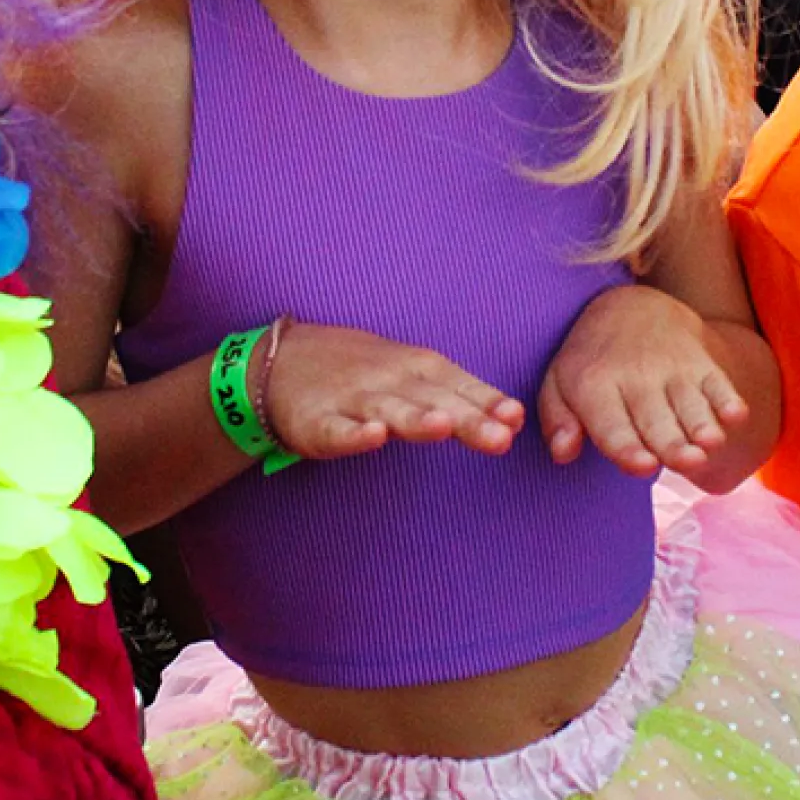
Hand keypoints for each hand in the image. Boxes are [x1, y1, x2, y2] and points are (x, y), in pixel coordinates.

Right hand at [258, 320, 523, 462]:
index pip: (458, 385)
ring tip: (444, 427)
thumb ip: (462, 397)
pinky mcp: (316, 422)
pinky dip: (354, 434)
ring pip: (389, 411)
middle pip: (433, 400)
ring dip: (416, 418)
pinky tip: (373, 437)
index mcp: (417, 368)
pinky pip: (337, 431)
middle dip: (468, 417)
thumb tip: (515, 419)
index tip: (516, 419)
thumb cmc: (365, 373)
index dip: (487, 402)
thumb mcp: (415, 376)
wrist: (283, 362)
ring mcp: (352, 400)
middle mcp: (389, 380)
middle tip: (501, 436)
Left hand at [537, 284, 750, 475]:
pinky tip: (735, 415)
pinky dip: (728, 399)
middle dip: (673, 443)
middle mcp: (636, 378)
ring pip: (691, 406)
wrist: (631, 307)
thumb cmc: (591, 362)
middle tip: (687, 461)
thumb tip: (563, 452)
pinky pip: (719, 383)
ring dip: (703, 424)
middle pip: (657, 422)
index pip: (612, 426)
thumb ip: (557, 421)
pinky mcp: (703, 364)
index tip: (644, 465)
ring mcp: (673, 369)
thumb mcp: (559, 383)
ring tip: (711, 442)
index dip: (628, 448)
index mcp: (595, 387)